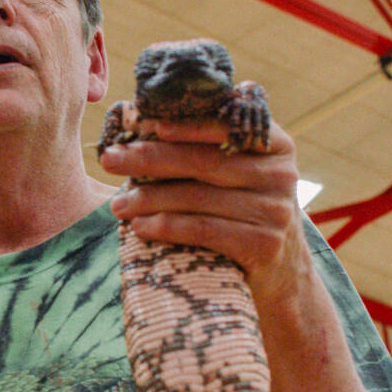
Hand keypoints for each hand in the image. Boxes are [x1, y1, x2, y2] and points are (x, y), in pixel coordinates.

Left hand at [98, 117, 306, 303]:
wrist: (280, 274)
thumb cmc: (241, 211)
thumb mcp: (236, 173)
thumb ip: (205, 144)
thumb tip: (136, 116)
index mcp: (274, 143)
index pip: (225, 125)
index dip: (184, 124)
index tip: (143, 123)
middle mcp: (281, 173)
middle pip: (204, 161)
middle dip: (150, 158)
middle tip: (109, 160)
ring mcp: (275, 210)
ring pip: (198, 197)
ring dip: (149, 199)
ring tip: (117, 205)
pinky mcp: (263, 244)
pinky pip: (204, 230)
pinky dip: (166, 227)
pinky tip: (139, 227)